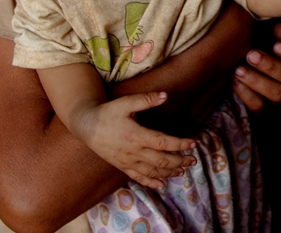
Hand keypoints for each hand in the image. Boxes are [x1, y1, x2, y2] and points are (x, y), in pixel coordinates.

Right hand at [75, 92, 196, 189]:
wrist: (86, 126)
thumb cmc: (107, 113)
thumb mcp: (126, 103)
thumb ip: (146, 99)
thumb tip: (165, 95)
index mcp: (137, 136)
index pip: (164, 143)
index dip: (181, 144)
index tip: (194, 143)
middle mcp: (134, 152)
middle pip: (162, 161)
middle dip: (180, 161)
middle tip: (193, 160)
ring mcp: (128, 161)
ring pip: (153, 171)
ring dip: (170, 172)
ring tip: (183, 170)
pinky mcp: (122, 166)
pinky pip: (138, 178)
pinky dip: (151, 182)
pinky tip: (161, 184)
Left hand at [232, 21, 280, 110]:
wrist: (237, 63)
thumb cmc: (258, 45)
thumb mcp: (268, 34)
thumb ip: (278, 30)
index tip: (277, 45)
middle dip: (271, 66)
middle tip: (251, 55)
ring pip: (278, 94)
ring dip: (257, 80)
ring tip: (239, 69)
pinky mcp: (266, 110)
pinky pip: (260, 107)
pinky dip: (247, 94)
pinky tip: (235, 81)